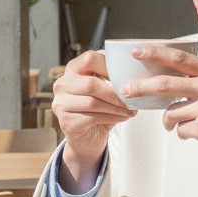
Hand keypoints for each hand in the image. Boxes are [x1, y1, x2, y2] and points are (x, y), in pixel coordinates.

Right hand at [52, 50, 136, 191]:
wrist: (87, 138)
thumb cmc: (98, 109)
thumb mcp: (105, 90)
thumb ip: (113, 79)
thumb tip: (137, 74)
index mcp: (72, 69)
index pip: (90, 59)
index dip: (110, 67)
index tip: (127, 77)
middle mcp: (62, 84)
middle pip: (91, 84)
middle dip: (115, 93)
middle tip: (132, 98)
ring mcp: (60, 104)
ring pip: (92, 102)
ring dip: (116, 107)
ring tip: (131, 110)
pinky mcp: (66, 122)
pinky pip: (92, 118)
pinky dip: (112, 117)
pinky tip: (123, 118)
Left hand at [120, 45, 197, 163]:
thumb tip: (171, 77)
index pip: (178, 58)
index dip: (154, 53)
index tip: (136, 51)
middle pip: (164, 84)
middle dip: (140, 87)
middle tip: (126, 89)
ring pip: (171, 112)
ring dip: (169, 120)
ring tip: (181, 123)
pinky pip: (180, 130)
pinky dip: (184, 133)